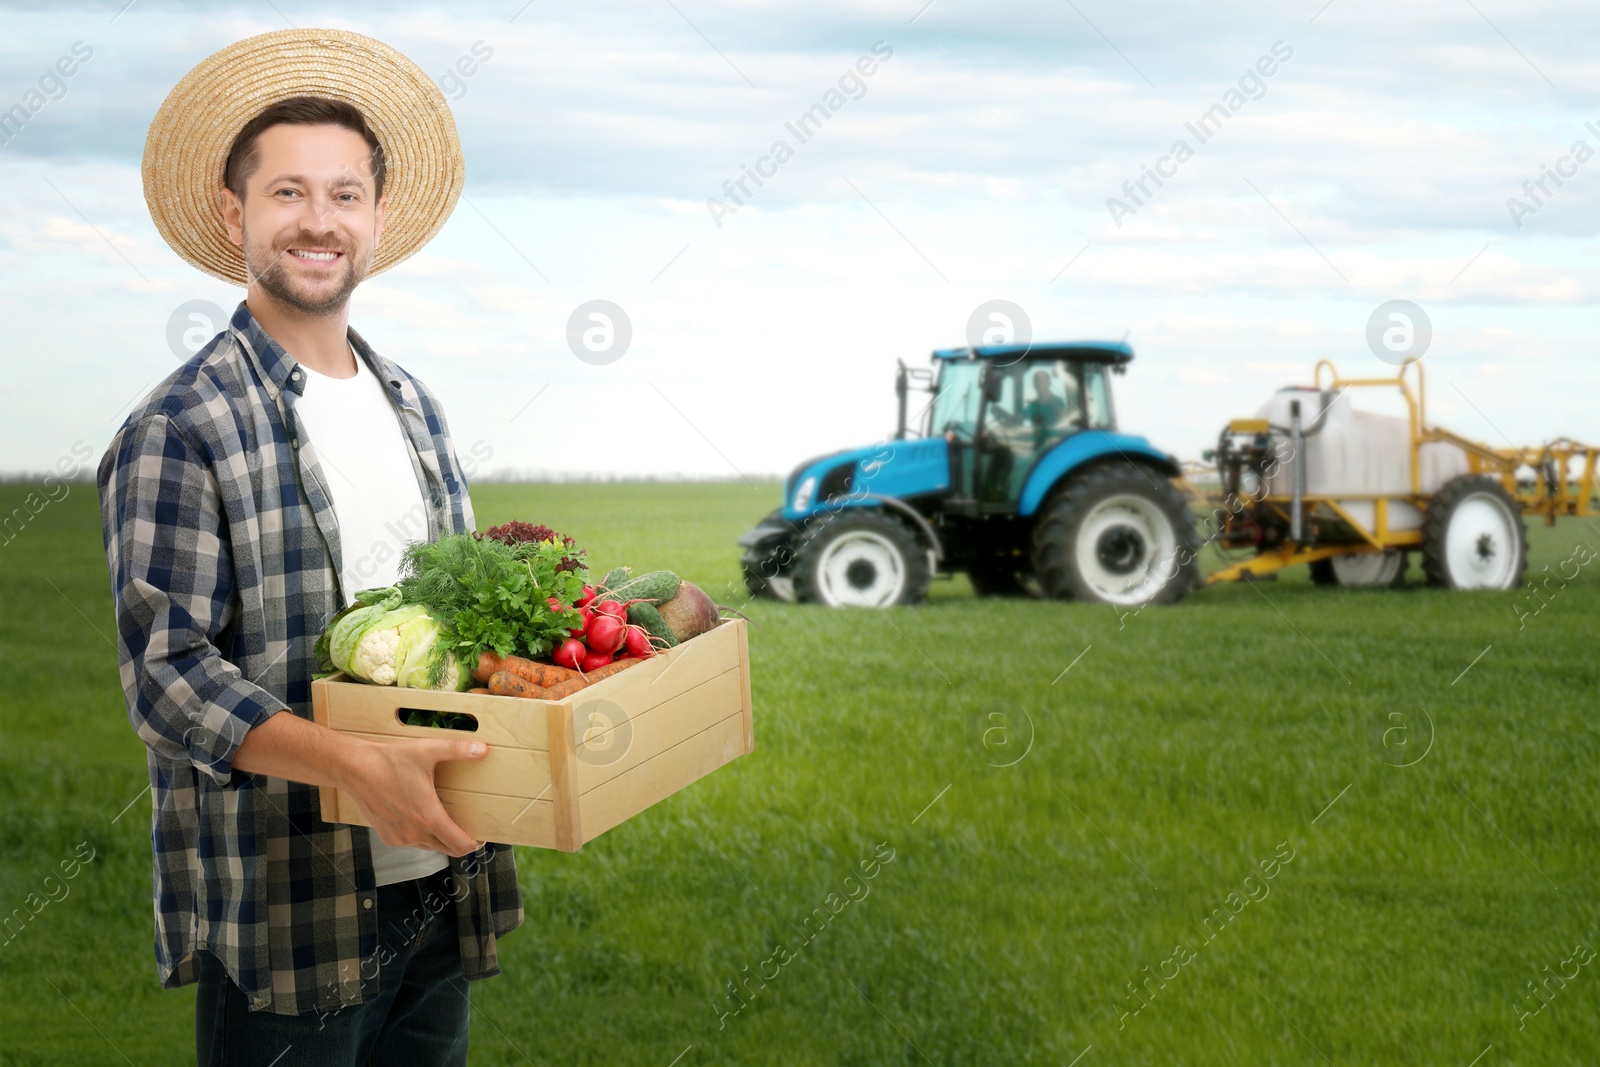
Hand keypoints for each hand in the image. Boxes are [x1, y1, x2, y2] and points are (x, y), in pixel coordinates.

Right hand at [338, 737, 488, 856]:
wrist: (354, 769)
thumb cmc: (389, 761)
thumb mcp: (427, 750)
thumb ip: (457, 750)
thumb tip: (482, 749)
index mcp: (429, 817)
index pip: (460, 845)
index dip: (475, 843)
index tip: (482, 835)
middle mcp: (415, 833)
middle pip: (448, 849)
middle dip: (461, 842)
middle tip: (468, 828)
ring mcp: (400, 838)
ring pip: (429, 846)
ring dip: (440, 838)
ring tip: (445, 819)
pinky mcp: (387, 836)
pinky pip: (411, 842)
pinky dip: (420, 835)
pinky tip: (420, 817)